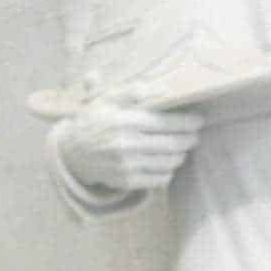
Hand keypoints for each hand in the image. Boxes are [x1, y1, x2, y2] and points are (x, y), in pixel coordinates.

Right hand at [53, 96, 200, 199]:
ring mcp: (127, 166)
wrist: (71, 153)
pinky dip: (168, 170)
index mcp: (124, 121)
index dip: (188, 122)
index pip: (168, 123)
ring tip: (181, 147)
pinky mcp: (127, 181)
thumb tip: (164, 88)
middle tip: (194, 134)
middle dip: (189, 139)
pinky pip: (161, 178)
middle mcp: (126, 145)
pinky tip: (166, 162)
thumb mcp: (108, 98)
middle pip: (174, 144)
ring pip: (170, 162)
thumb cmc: (94, 121)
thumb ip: (134, 91)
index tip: (199, 120)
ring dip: (181, 154)